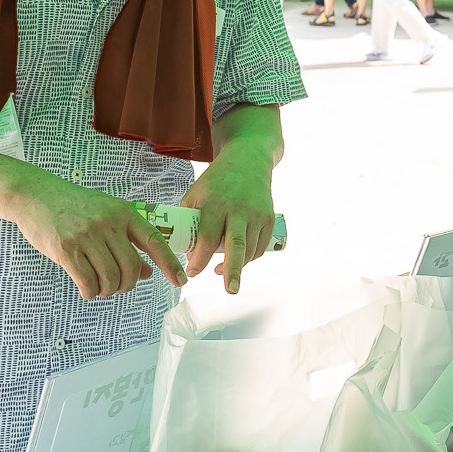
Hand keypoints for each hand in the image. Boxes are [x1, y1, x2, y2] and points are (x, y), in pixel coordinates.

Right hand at [9, 172, 186, 300]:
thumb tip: (147, 272)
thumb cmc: (74, 206)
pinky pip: (87, 281)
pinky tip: (87, 289)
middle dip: (127, 285)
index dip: (170, 263)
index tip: (180, 280)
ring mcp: (87, 236)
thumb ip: (128, 241)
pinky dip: (90, 291)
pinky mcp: (66, 249)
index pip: (155, 240)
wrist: (35, 195)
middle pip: (131, 268)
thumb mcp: (107, 215)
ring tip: (100, 288)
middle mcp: (108, 223)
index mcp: (123, 212)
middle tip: (117, 287)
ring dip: (107, 290)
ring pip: (109, 278)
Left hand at [180, 148, 275, 291]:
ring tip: (224, 275)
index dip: (199, 259)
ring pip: (249, 251)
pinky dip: (249, 259)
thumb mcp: (196, 193)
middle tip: (230, 290)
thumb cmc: (217, 181)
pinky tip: (239, 260)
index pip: (207, 238)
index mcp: (216, 203)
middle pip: (235, 245)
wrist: (248, 160)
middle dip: (232, 270)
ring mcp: (256, 214)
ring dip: (236, 267)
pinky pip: (260, 247)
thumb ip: (189, 220)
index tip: (192, 272)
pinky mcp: (269, 218)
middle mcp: (238, 210)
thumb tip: (184, 250)